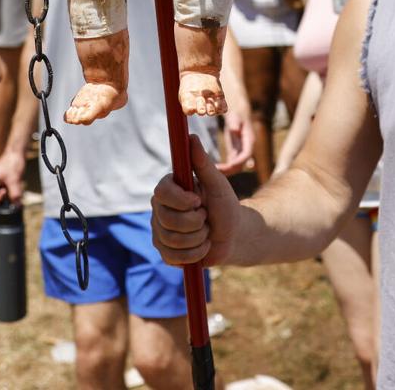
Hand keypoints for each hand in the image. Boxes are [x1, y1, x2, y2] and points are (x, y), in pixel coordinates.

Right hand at [0, 150, 25, 215]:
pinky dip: (9, 193)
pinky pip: (4, 191)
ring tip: (14, 189)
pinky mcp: (2, 182)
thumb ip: (15, 193)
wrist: (17, 152)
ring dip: (5, 196)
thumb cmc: (12, 163)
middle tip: (8, 199)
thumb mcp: (14, 179)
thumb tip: (17, 206)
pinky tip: (16, 188)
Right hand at [151, 137, 239, 265]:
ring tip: (206, 232)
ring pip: (172, 240)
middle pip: (168, 219)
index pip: (161, 192)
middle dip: (196, 222)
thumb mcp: (218, 183)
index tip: (199, 201)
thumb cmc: (226, 205)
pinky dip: (196, 253)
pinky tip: (203, 246)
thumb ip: (203, 162)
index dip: (181, 200)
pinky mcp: (165, 253)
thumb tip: (191, 137)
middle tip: (206, 217)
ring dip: (198, 238)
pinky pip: (174, 257)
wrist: (234, 235)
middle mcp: (160, 209)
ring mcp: (160, 232)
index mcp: (169, 189)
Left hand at [216, 108, 254, 174]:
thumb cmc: (236, 115)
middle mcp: (246, 149)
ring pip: (236, 166)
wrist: (238, 115)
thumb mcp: (236, 118)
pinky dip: (224, 168)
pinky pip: (231, 163)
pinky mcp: (235, 153)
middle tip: (218, 171)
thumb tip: (235, 130)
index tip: (230, 165)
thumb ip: (235, 123)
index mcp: (249, 141)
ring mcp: (241, 152)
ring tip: (214, 172)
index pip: (246, 154)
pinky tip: (214, 169)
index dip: (239, 161)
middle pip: (242, 164)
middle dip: (231, 169)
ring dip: (227, 171)